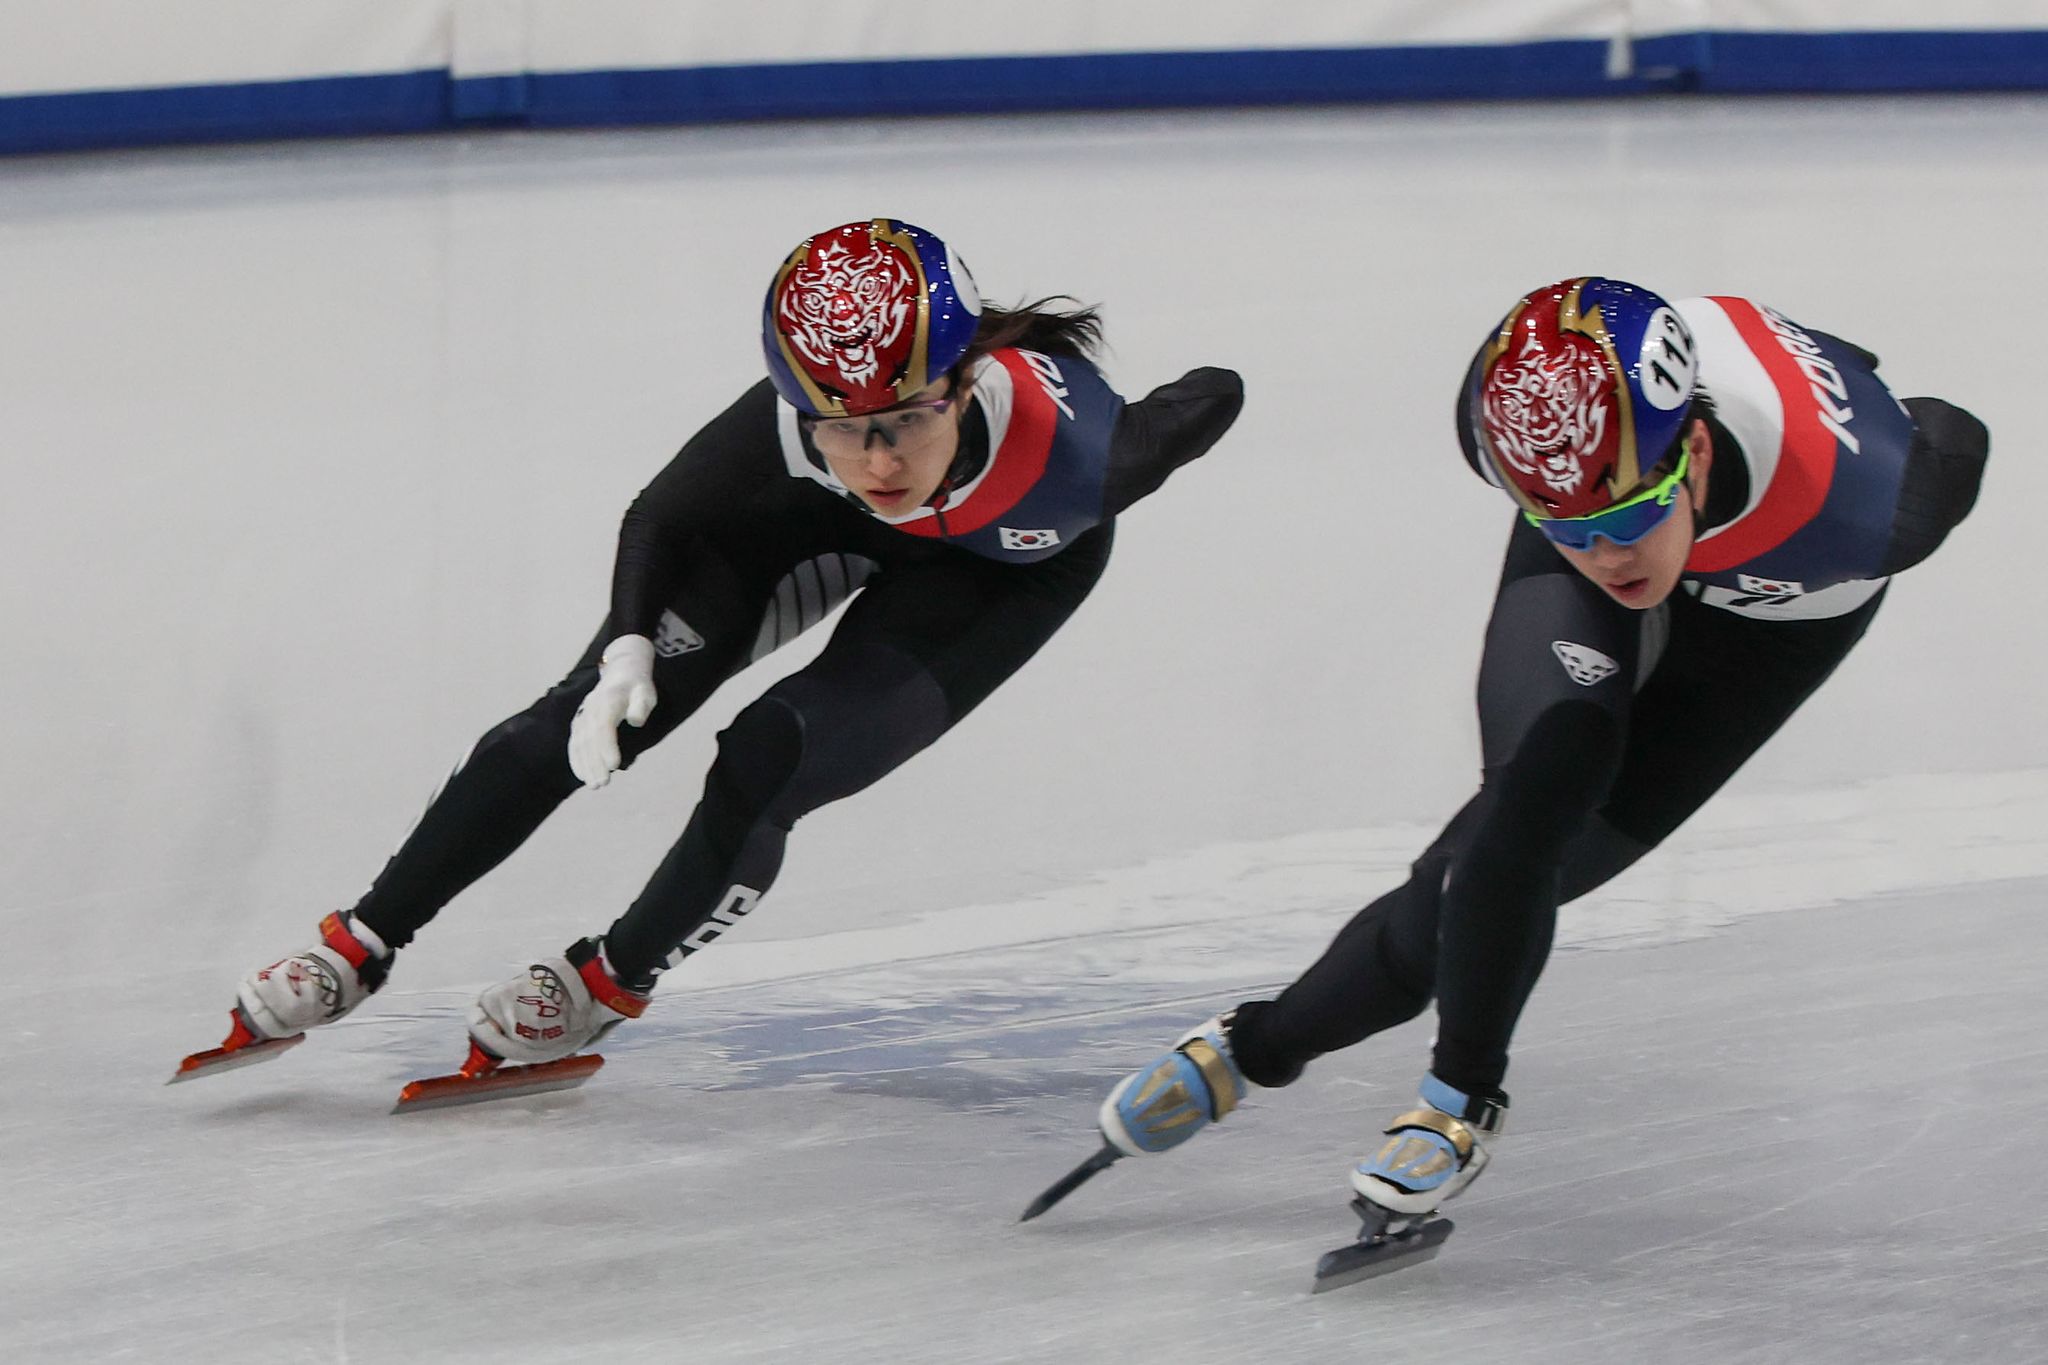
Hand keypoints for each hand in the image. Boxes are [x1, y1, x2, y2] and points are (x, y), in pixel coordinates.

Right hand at [568, 634, 656, 787]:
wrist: (621, 670)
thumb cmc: (637, 686)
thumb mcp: (646, 691)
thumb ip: (641, 705)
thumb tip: (636, 721)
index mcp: (608, 701)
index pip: (604, 727)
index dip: (607, 746)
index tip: (614, 765)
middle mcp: (591, 708)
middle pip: (590, 739)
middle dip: (595, 763)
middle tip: (603, 783)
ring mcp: (583, 715)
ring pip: (580, 743)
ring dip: (585, 765)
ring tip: (594, 785)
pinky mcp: (580, 722)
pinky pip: (574, 742)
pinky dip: (576, 759)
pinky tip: (582, 775)